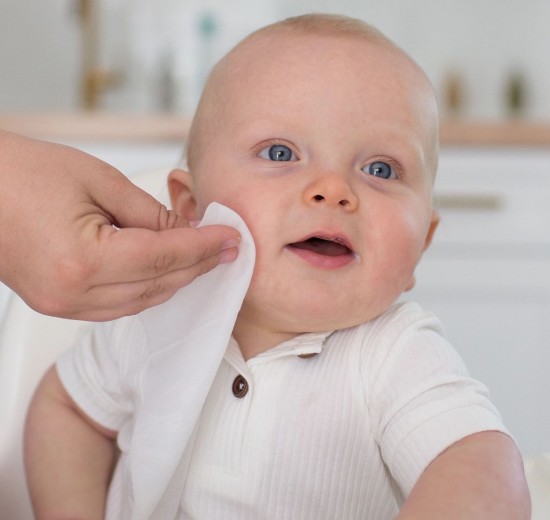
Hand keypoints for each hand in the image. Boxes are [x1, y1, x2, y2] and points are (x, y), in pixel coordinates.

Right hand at [0, 131, 239, 320]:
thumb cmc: (22, 173)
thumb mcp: (98, 180)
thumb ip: (149, 212)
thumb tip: (187, 231)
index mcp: (84, 260)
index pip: (165, 256)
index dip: (204, 247)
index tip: (231, 237)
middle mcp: (74, 293)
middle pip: (159, 284)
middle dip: (198, 265)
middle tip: (227, 247)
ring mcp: (64, 305)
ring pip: (143, 301)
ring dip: (177, 279)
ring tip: (204, 257)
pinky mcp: (59, 304)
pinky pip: (119, 306)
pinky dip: (149, 289)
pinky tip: (167, 271)